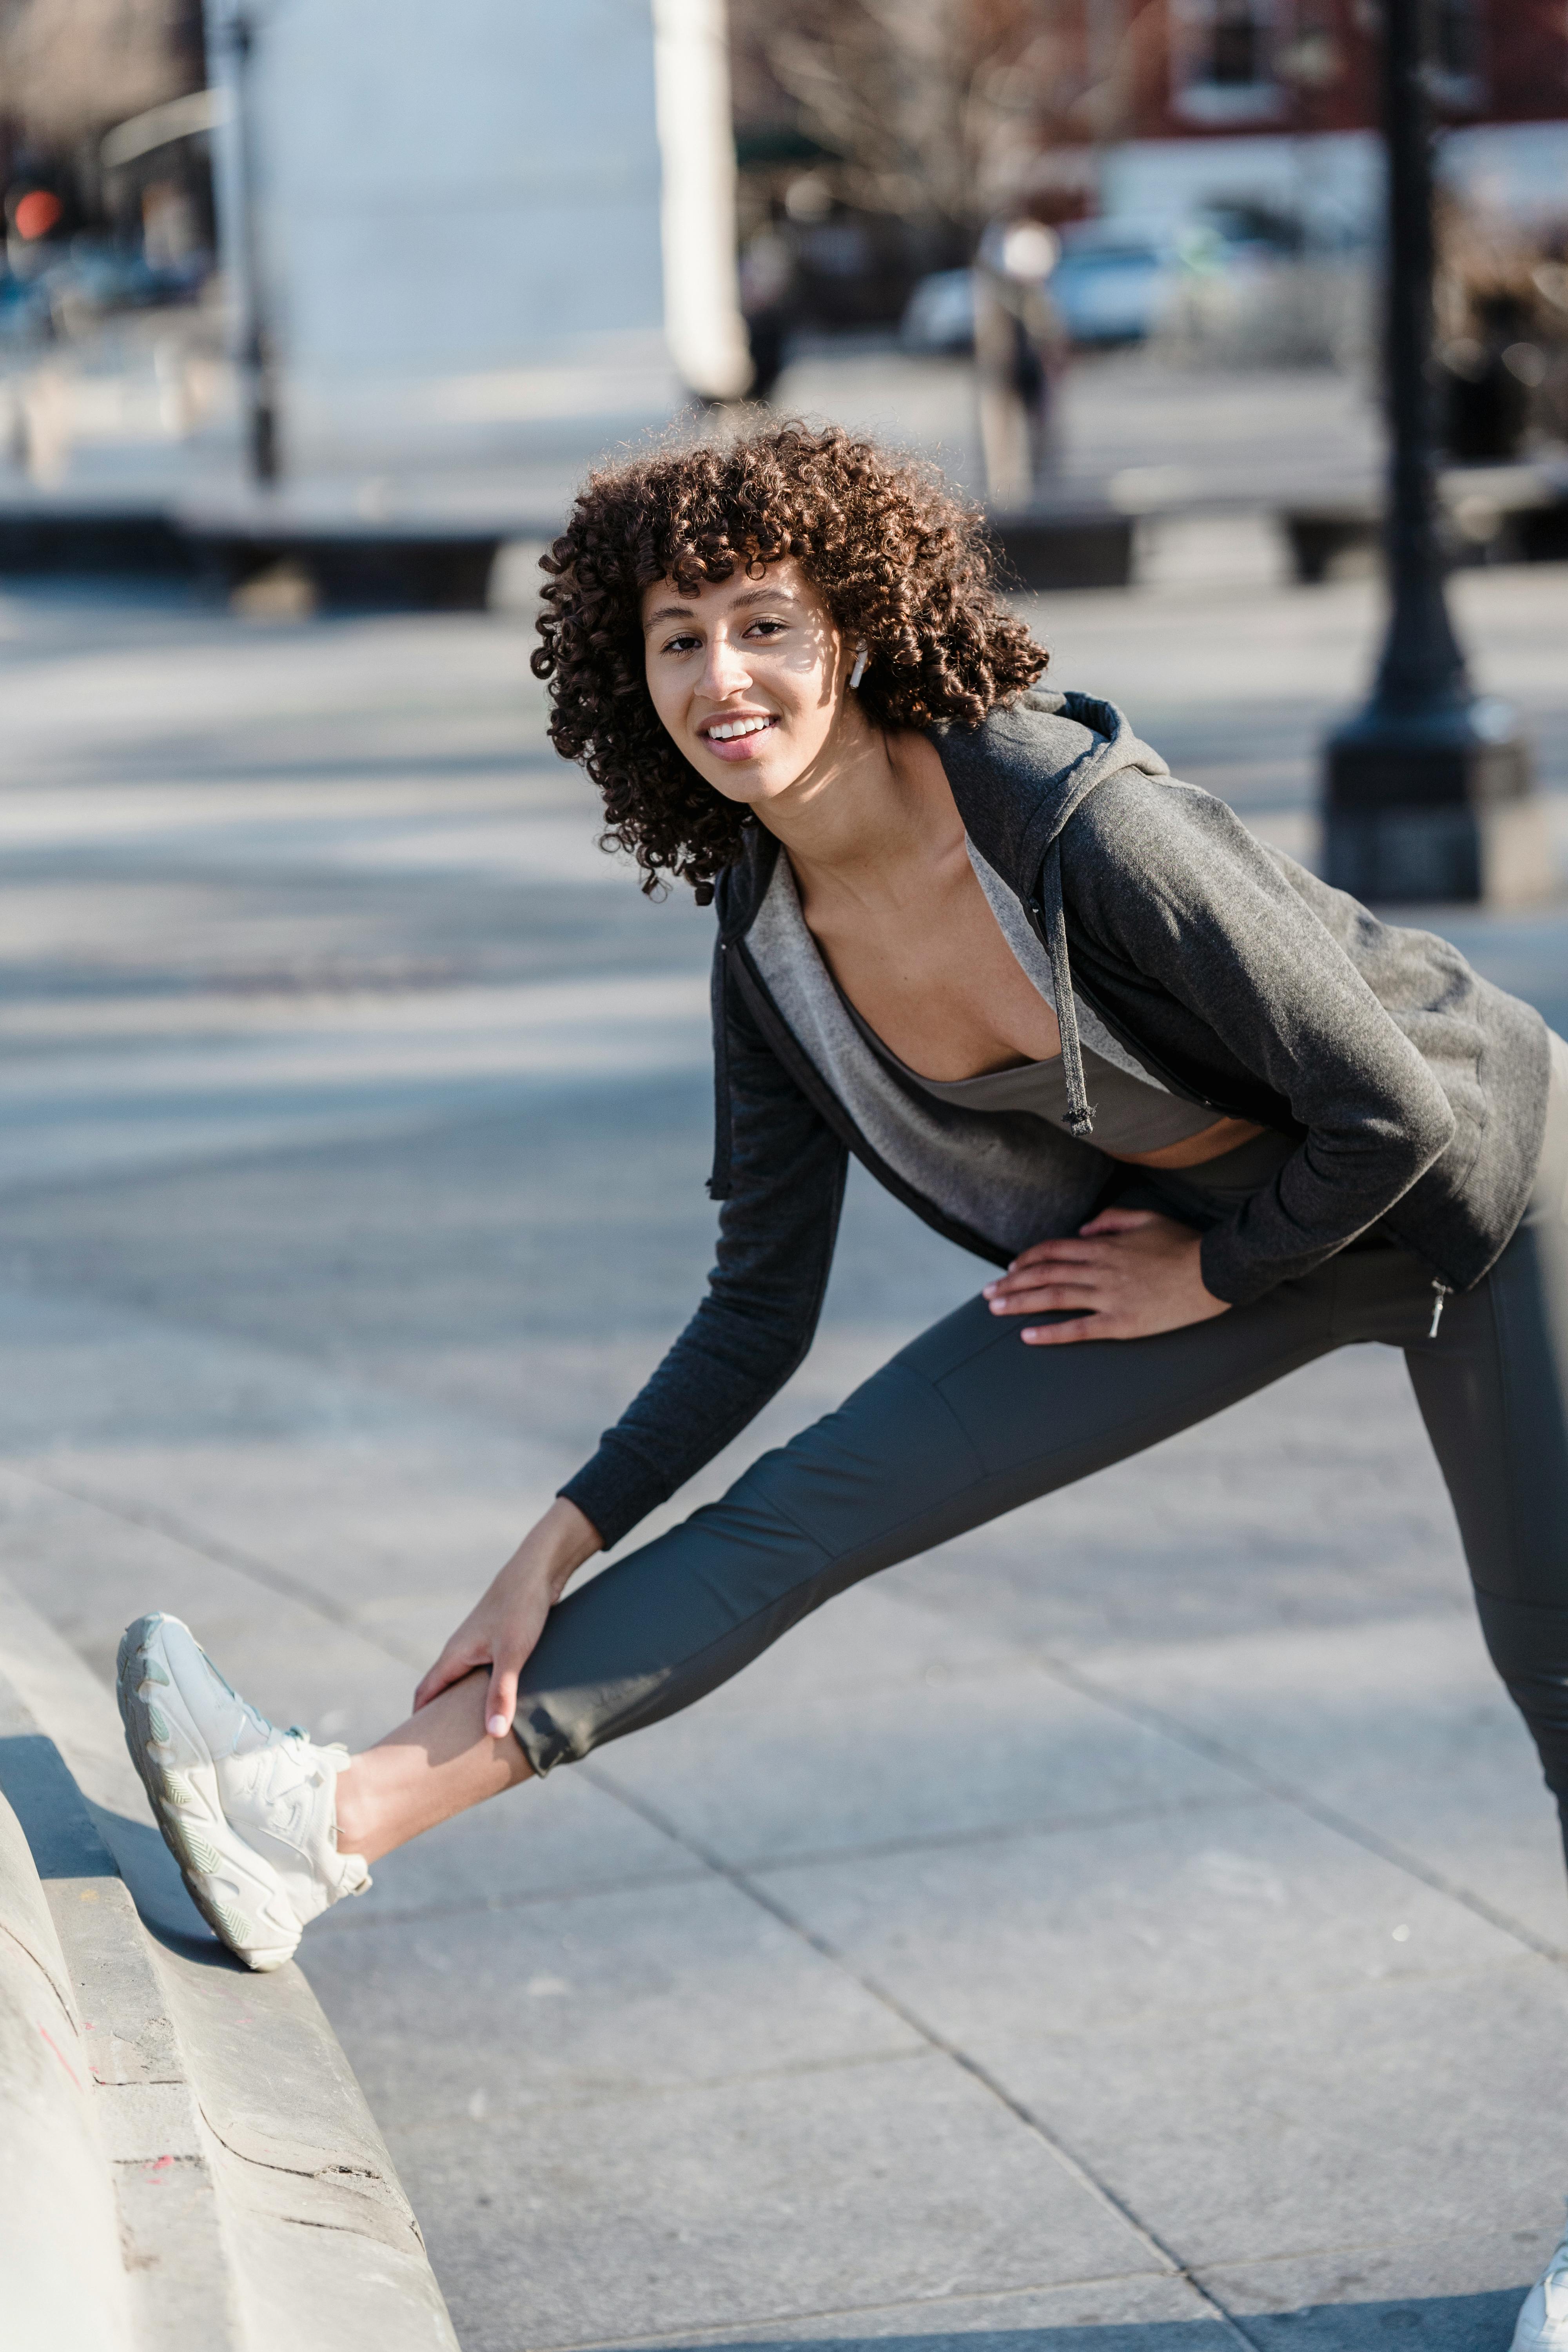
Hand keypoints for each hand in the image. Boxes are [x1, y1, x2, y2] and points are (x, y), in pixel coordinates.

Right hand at [412, 1497, 600, 1736]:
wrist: (538, 1570)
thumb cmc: (522, 1607)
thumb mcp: (513, 1653)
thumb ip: (502, 1693)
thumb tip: (494, 1733)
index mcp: (454, 1655)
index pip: (425, 1694)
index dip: (418, 1722)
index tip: (412, 1751)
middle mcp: (460, 1650)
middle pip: (439, 1690)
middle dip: (438, 1718)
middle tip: (440, 1751)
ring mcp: (477, 1644)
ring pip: (461, 1681)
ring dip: (461, 1704)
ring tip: (469, 1733)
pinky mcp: (497, 1639)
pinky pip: (480, 1672)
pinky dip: (482, 1691)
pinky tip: (500, 1702)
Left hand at [981, 1208, 1229, 1345]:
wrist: (1215, 1271)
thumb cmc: (1184, 1244)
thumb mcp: (1147, 1218)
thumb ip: (1111, 1219)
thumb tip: (1084, 1228)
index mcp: (1104, 1245)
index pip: (1053, 1249)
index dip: (1027, 1258)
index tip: (1009, 1268)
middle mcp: (1100, 1269)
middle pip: (1044, 1273)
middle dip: (1011, 1283)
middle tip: (987, 1293)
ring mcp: (1110, 1296)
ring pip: (1054, 1297)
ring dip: (1019, 1302)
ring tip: (994, 1308)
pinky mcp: (1122, 1322)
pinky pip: (1079, 1328)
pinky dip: (1050, 1332)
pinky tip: (1027, 1336)